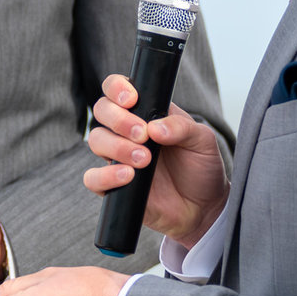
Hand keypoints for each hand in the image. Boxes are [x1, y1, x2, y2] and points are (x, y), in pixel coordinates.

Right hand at [83, 75, 227, 242]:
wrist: (203, 207)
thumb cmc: (201, 168)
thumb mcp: (202, 141)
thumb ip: (182, 127)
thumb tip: (155, 127)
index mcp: (146, 113)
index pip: (117, 89)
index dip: (117, 88)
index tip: (131, 99)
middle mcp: (127, 132)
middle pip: (102, 110)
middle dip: (118, 119)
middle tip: (142, 135)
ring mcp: (118, 158)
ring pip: (96, 141)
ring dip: (117, 147)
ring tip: (144, 160)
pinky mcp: (113, 186)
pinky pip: (93, 178)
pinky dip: (106, 176)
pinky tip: (128, 176)